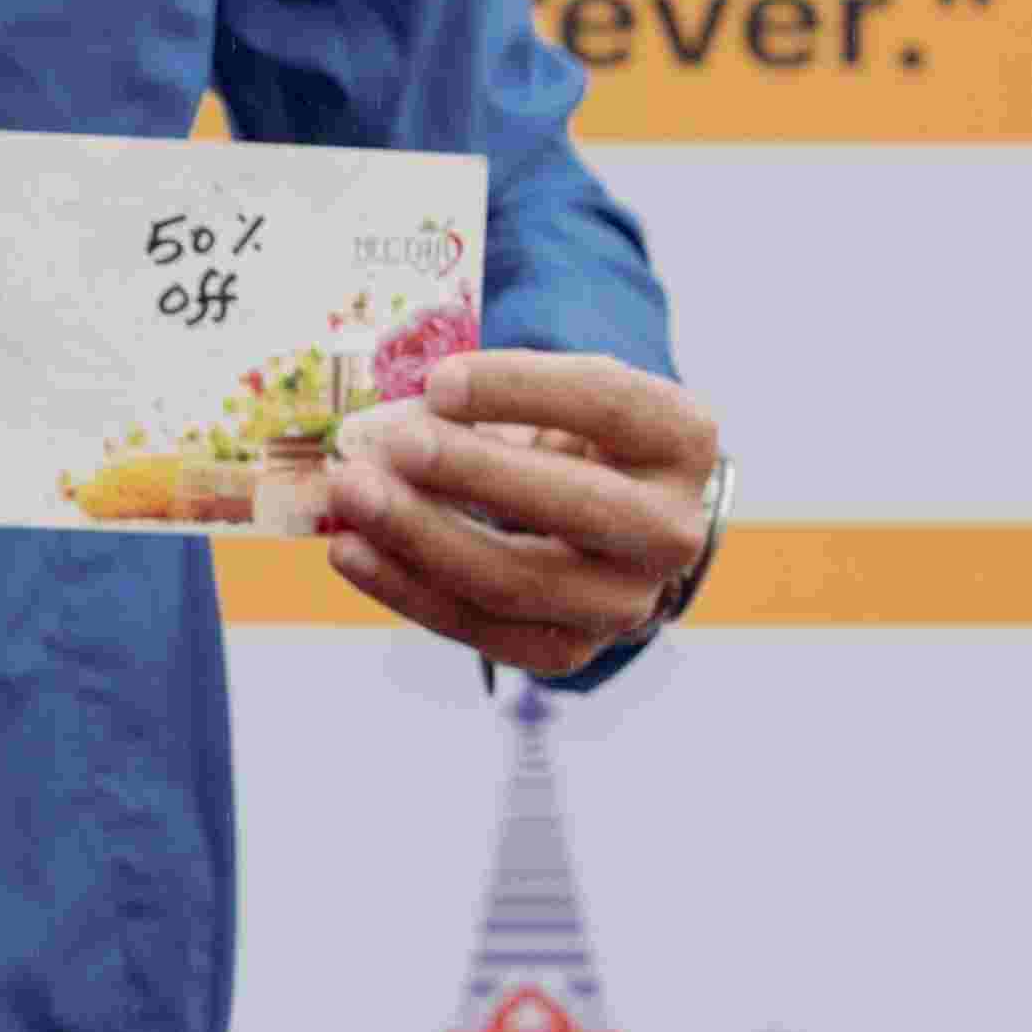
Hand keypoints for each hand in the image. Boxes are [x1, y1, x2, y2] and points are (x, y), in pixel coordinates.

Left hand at [315, 346, 718, 682]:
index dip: (522, 389)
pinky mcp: (572, 650)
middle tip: (390, 445)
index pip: (610, 403)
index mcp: (681, 438)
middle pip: (577, 505)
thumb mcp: (555, 400)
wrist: (606, 526)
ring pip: (521, 580)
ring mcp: (628, 601)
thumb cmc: (567, 442)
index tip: (438, 381)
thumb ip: (490, 401)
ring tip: (351, 492)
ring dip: (423, 537)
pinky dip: (407, 590)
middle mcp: (672, 527)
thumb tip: (380, 423)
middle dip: (475, 473)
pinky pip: (483, 631)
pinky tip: (351, 551)